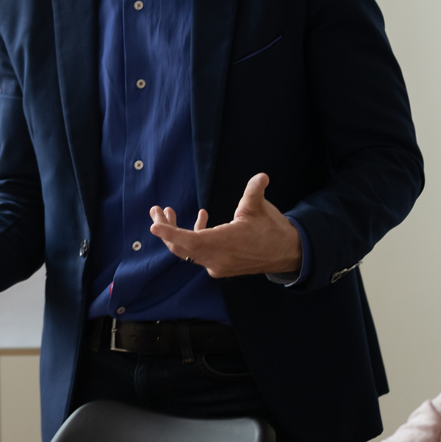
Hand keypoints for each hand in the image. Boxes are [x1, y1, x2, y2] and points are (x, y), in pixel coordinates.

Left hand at [150, 173, 301, 277]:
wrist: (287, 253)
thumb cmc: (273, 230)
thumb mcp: (261, 209)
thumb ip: (254, 192)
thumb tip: (261, 176)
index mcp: (225, 243)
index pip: (191, 241)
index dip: (170, 234)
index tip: (153, 227)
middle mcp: (217, 258)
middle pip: (182, 247)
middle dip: (166, 229)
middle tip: (155, 210)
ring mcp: (218, 265)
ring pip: (188, 251)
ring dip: (176, 232)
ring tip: (167, 211)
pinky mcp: (220, 265)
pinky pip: (199, 252)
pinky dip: (194, 236)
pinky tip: (202, 216)